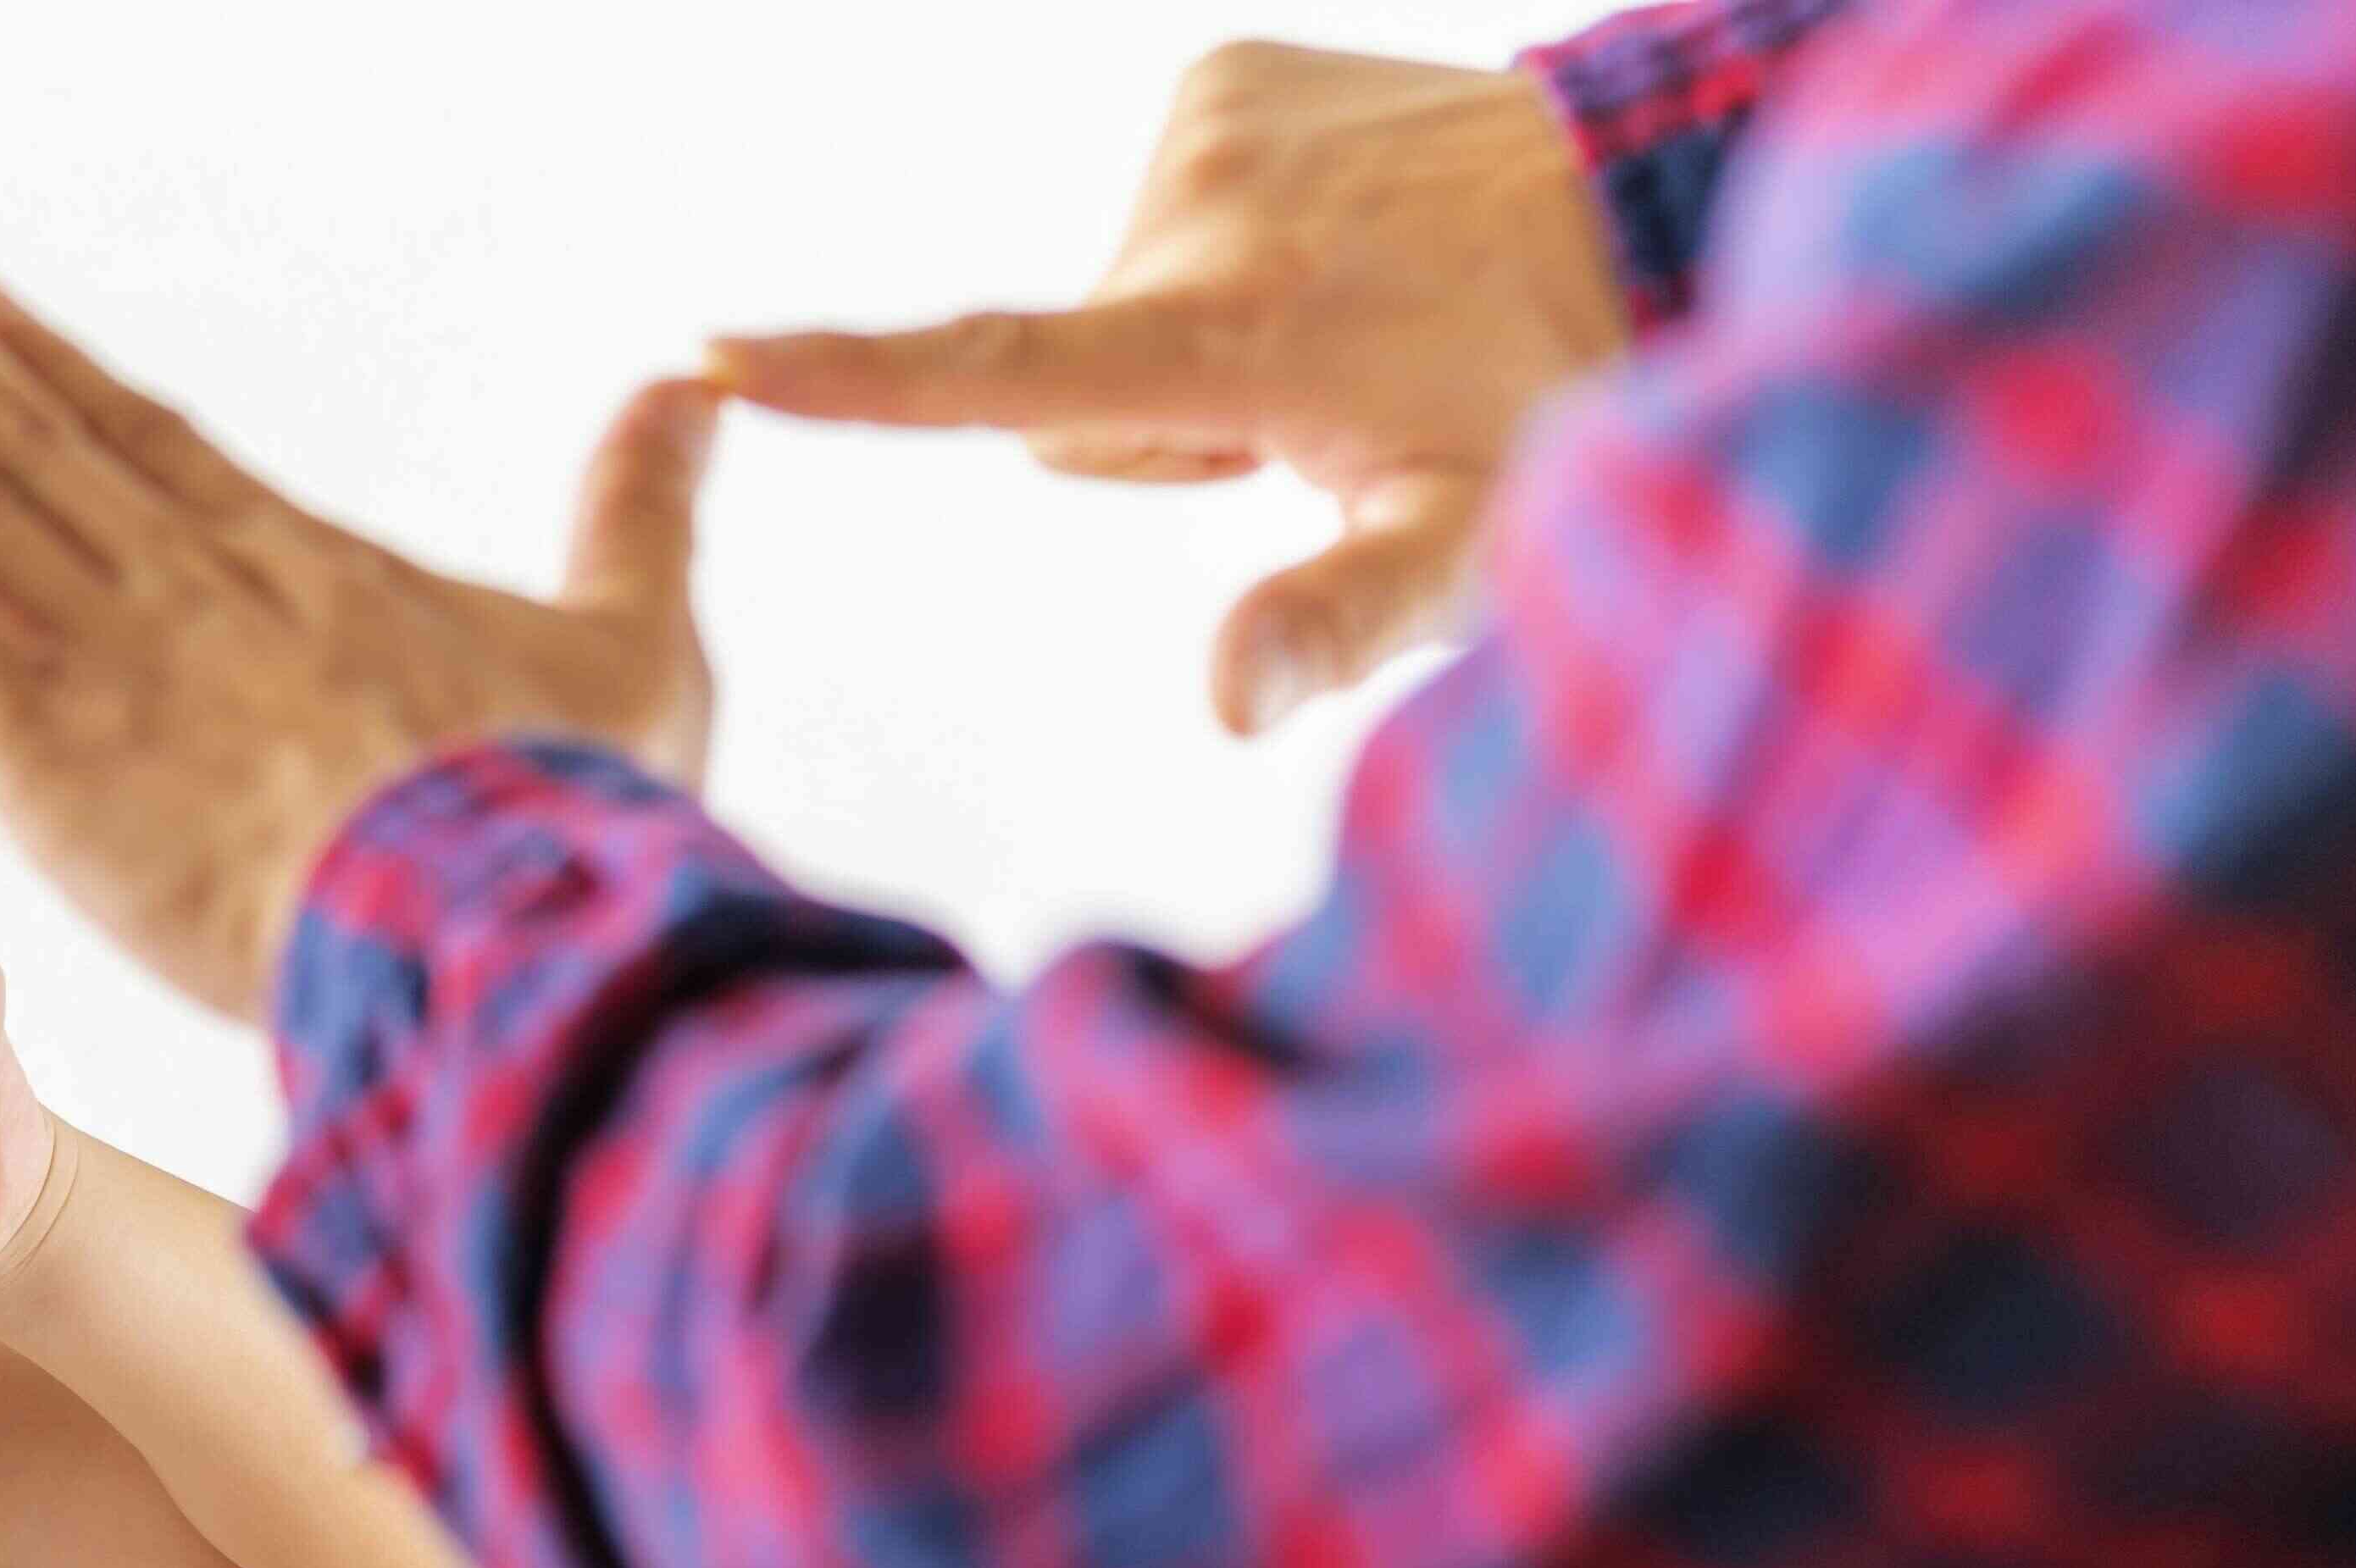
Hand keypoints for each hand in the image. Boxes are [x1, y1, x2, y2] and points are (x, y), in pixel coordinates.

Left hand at [0, 221, 723, 1018]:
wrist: (488, 911)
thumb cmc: (569, 806)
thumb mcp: (640, 641)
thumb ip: (641, 510)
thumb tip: (690, 387)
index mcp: (302, 566)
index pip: (139, 443)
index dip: (46, 374)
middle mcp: (186, 587)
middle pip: (21, 445)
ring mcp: (107, 658)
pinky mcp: (44, 749)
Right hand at [706, 41, 1625, 734]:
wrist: (1634, 200)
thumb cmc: (1545, 395)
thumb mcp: (1464, 542)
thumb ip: (1335, 623)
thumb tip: (1225, 705)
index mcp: (1229, 343)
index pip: (999, 374)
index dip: (852, 378)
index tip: (721, 359)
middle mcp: (1198, 219)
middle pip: (1067, 386)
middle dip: (1155, 416)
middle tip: (1311, 410)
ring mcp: (1209, 129)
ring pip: (1111, 299)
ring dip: (1198, 331)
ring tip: (1343, 321)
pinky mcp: (1224, 75)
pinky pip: (1160, 207)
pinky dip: (1229, 241)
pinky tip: (1340, 244)